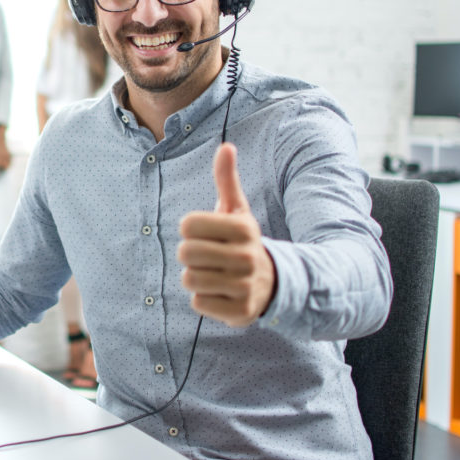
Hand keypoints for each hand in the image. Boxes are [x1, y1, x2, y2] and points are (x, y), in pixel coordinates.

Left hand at [178, 143, 276, 326]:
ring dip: (195, 277)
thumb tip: (225, 146)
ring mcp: (245, 287)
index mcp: (245, 228)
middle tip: (207, 256)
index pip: (187, 224)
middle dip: (190, 254)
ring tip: (215, 273)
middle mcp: (248, 257)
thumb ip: (227, 179)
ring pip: (189, 279)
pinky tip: (221, 292)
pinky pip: (198, 302)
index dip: (190, 229)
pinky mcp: (240, 313)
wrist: (275, 283)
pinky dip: (204, 298)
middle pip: (184, 252)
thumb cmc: (243, 241)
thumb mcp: (238, 210)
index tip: (206, 233)